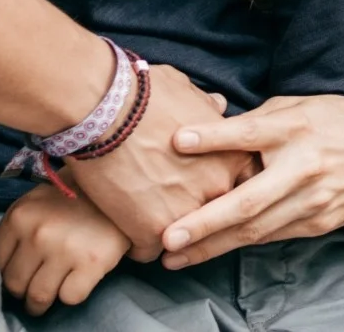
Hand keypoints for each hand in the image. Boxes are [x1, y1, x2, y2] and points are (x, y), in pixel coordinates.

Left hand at [0, 184, 132, 316]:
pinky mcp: (92, 263)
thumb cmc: (75, 196)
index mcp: (19, 216)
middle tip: (32, 288)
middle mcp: (39, 234)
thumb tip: (2, 265)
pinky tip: (76, 280)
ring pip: (38, 297)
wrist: (121, 185)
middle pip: (15, 284)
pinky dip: (71, 294)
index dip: (5, 271)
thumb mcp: (36, 201)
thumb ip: (17, 229)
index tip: (18, 273)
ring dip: (41, 303)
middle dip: (22, 291)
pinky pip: (70, 297)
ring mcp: (65, 250)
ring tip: (49, 296)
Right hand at [66, 62, 249, 258]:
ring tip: (143, 215)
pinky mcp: (153, 233)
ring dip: (165, 229)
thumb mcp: (190, 93)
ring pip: (181, 237)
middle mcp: (219, 189)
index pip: (235, 184)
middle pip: (210, 212)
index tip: (194, 180)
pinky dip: (135, 241)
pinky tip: (125, 226)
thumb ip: (208, 109)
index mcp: (233, 156)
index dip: (211, 182)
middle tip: (165, 198)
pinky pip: (148, 251)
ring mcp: (188, 214)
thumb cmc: (146, 93)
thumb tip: (218, 106)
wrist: (107, 109)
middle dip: (190, 207)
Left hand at [160, 93, 343, 264]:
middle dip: (206, 223)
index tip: (178, 141)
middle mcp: (304, 167)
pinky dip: (240, 245)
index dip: (214, 138)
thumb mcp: (302, 106)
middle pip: (250, 201)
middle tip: (168, 237)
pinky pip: (272, 236)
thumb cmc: (341, 123)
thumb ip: (259, 119)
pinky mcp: (318, 223)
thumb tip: (211, 128)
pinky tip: (210, 251)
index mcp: (298, 128)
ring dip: (213, 246)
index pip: (251, 134)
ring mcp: (312, 201)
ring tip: (175, 258)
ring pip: (256, 230)